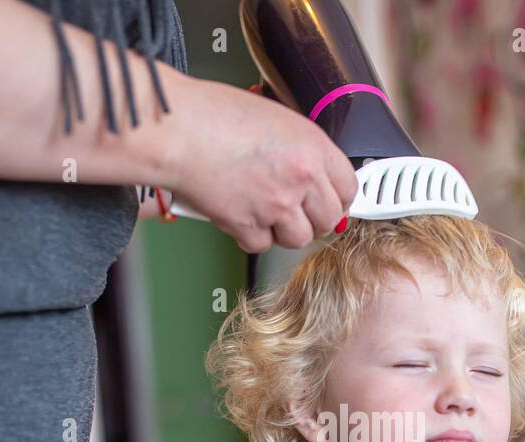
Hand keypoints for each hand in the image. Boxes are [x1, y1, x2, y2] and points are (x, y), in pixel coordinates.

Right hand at [155, 71, 358, 252]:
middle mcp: (300, 179)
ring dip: (284, 231)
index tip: (331, 201)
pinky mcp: (247, 225)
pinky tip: (241, 214)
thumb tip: (311, 169)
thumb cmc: (213, 114)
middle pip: (329, 220)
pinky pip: (261, 245)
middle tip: (299, 213)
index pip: (348, 186)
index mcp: (312, 147)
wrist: (176, 130)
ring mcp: (275, 205)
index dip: (339, 197)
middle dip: (315, 220)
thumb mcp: (274, 117)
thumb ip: (299, 147)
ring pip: (298, 238)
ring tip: (266, 213)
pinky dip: (251, 235)